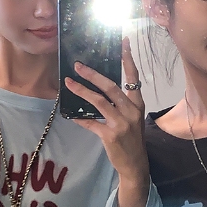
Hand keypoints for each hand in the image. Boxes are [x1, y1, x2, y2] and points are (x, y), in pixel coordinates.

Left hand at [64, 38, 149, 206]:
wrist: (135, 165)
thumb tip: (99, 87)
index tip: (123, 42)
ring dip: (82, 91)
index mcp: (137, 104)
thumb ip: (120, 104)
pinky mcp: (110, 136)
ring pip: (99, 102)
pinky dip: (80, 119)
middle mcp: (131, 112)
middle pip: (111, 87)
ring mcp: (121, 124)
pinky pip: (91, 123)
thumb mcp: (131, 119)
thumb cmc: (132, 139)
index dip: (128, 59)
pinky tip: (70, 115)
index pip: (133, 78)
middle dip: (93, 75)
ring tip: (68, 83)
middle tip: (78, 65)